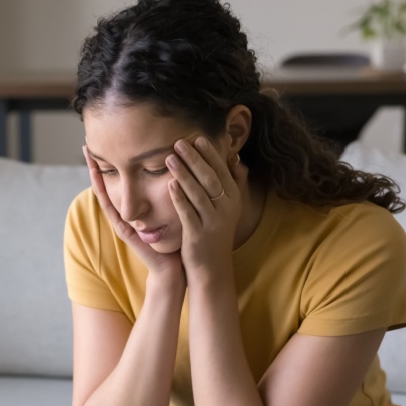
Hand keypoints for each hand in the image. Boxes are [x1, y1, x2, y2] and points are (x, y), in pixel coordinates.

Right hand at [83, 145, 183, 284]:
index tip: (105, 144)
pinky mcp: (125, 233)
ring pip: (105, 195)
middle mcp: (124, 214)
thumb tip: (177, 170)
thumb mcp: (171, 211)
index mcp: (134, 209)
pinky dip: (103, 195)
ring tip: (88, 158)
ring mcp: (122, 223)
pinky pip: (112, 211)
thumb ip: (170, 194)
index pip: (120, 182)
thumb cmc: (175, 241)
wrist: (172, 268)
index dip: (112, 164)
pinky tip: (98, 180)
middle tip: (87, 145)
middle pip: (107, 186)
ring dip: (95, 177)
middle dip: (96, 165)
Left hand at [166, 137, 244, 277]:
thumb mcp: (228, 208)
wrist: (212, 267)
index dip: (210, 154)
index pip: (221, 171)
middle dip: (195, 159)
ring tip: (170, 158)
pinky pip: (188, 213)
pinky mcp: (198, 235)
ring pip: (198, 193)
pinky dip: (180, 198)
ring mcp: (213, 222)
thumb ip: (232, 183)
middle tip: (179, 142)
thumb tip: (235, 158)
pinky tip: (170, 185)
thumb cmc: (215, 233)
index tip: (197, 138)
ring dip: (184, 174)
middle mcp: (226, 208)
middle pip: (210, 178)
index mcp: (233, 199)